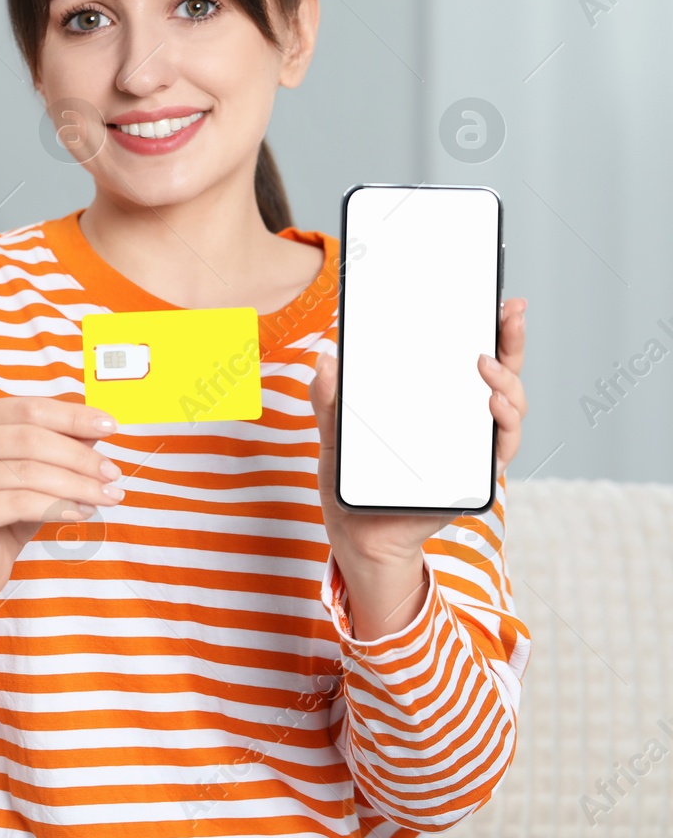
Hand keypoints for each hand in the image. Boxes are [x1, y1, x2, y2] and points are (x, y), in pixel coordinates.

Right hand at [0, 397, 122, 608]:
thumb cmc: (4, 516)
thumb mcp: (36, 475)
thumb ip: (60, 447)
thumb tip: (97, 427)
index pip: (27, 409)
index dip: (72, 416)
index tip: (110, 426)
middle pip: (30, 438)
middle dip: (80, 456)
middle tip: (113, 473)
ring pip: (29, 472)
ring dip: (77, 485)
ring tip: (107, 496)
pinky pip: (20, 502)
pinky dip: (58, 506)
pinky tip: (81, 513)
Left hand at [311, 297, 528, 638]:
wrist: (358, 537)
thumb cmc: (351, 482)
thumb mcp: (333, 434)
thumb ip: (329, 400)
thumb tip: (324, 360)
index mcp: (432, 400)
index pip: (467, 356)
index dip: (488, 328)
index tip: (498, 300)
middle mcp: (459, 419)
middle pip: (499, 374)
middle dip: (511, 340)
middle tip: (509, 314)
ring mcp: (470, 447)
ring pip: (508, 408)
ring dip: (507, 383)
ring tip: (487, 364)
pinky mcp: (473, 477)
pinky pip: (500, 449)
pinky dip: (503, 427)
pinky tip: (493, 408)